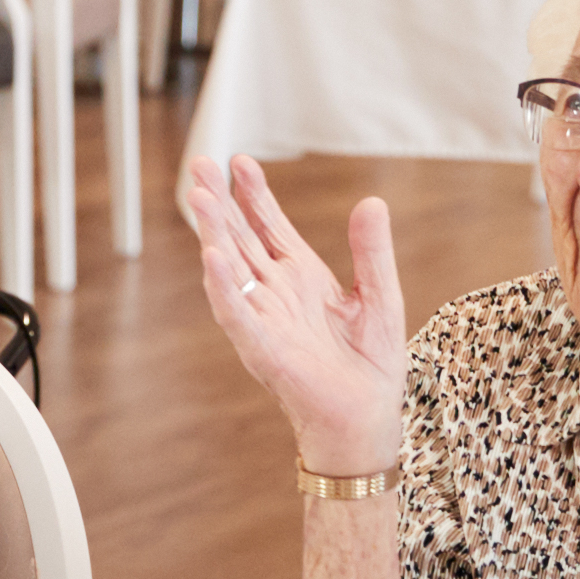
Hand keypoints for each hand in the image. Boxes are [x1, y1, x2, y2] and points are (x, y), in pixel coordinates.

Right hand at [178, 154, 407, 474]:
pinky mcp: (262, 348)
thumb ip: (372, 251)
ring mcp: (264, 318)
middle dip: (219, 201)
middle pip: (240, 237)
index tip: (239, 160)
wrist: (367, 418)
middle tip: (200, 163)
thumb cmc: (370, 364)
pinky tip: (212, 256)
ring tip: (199, 197)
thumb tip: (372, 202)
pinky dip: (223, 286)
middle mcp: (275, 293)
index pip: (268, 225)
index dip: (253, 193)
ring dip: (213, 233)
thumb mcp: (380, 295)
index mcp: (301, 276)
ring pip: (230, 268)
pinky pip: (236, 313)